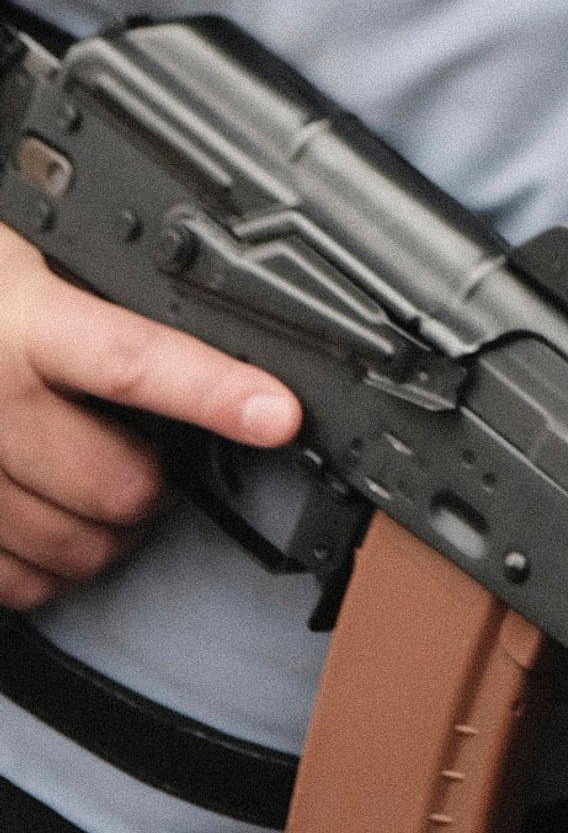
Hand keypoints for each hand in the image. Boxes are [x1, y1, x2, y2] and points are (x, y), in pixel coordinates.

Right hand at [0, 221, 299, 609]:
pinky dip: (51, 567)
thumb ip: (96, 281)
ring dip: (112, 533)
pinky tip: (53, 517)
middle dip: (158, 480)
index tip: (277, 415)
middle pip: (117, 483)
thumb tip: (203, 303)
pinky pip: (18, 584)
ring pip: (76, 546)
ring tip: (106, 482)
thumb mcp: (27, 248)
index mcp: (20, 320)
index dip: (211, 393)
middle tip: (160, 452)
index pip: (132, 361)